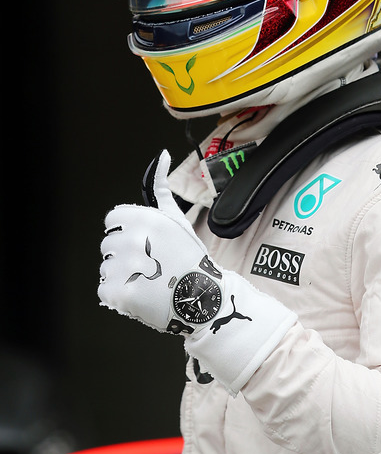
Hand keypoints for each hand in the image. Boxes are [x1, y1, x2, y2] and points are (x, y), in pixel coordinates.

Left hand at [98, 150, 210, 331]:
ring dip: (122, 275)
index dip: (127, 233)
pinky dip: (120, 296)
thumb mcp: (176, 217)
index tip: (143, 243)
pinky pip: (105, 291)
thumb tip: (162, 155)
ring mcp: (124, 268)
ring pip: (106, 268)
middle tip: (151, 264)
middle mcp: (131, 240)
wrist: (203, 297)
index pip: (113, 220)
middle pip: (108, 245)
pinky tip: (141, 293)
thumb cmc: (190, 258)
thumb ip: (161, 186)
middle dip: (125, 254)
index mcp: (143, 219)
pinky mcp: (119, 293)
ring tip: (148, 280)